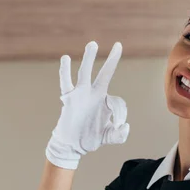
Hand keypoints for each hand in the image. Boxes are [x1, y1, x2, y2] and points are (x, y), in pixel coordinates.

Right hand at [45, 41, 129, 169]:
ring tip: (93, 44)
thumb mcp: (109, 137)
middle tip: (118, 45)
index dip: (120, 114)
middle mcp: (94, 94)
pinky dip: (65, 71)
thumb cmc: (91, 138)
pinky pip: (66, 83)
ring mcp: (81, 95)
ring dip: (90, 59)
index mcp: (105, 102)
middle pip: (105, 74)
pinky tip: (65, 58)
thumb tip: (125, 126)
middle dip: (112, 60)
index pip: (117, 102)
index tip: (118, 125)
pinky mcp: (69, 99)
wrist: (73, 145)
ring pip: (86, 73)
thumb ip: (119, 135)